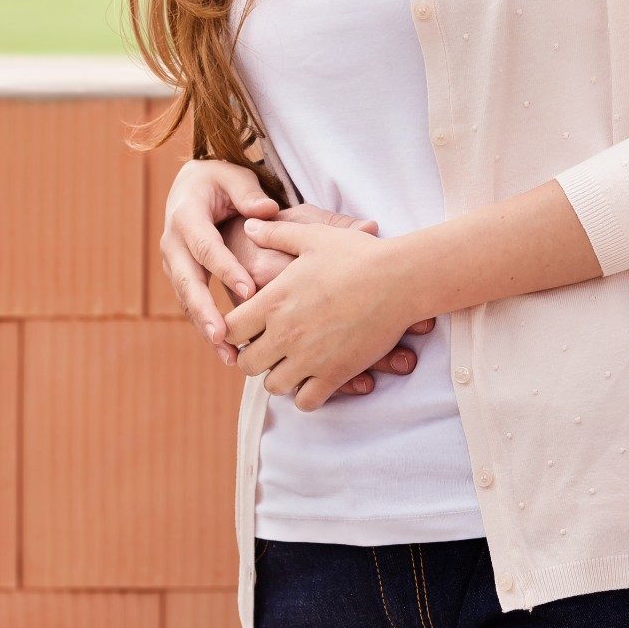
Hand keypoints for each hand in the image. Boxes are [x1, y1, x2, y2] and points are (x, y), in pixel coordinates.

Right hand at [158, 159, 279, 344]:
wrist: (189, 188)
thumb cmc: (219, 181)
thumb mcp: (233, 176)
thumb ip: (248, 193)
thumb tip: (267, 211)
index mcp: (186, 216)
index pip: (206, 246)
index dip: (226, 269)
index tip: (249, 292)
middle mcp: (173, 243)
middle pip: (187, 281)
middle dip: (205, 311)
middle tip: (224, 336)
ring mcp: (173, 264)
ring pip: (187, 301)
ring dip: (205, 328)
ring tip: (229, 355)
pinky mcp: (181, 278)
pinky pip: (191, 307)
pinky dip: (206, 328)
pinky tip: (226, 352)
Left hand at [224, 218, 431, 410]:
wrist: (399, 280)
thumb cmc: (356, 255)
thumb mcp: (312, 236)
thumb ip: (276, 234)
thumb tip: (249, 225)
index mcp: (274, 300)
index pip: (229, 330)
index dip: (234, 330)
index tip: (248, 327)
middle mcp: (285, 333)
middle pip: (246, 364)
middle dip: (254, 357)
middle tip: (270, 348)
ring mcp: (309, 357)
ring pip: (273, 386)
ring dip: (279, 377)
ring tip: (292, 363)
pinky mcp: (335, 374)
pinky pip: (306, 402)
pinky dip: (306, 395)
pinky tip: (315, 378)